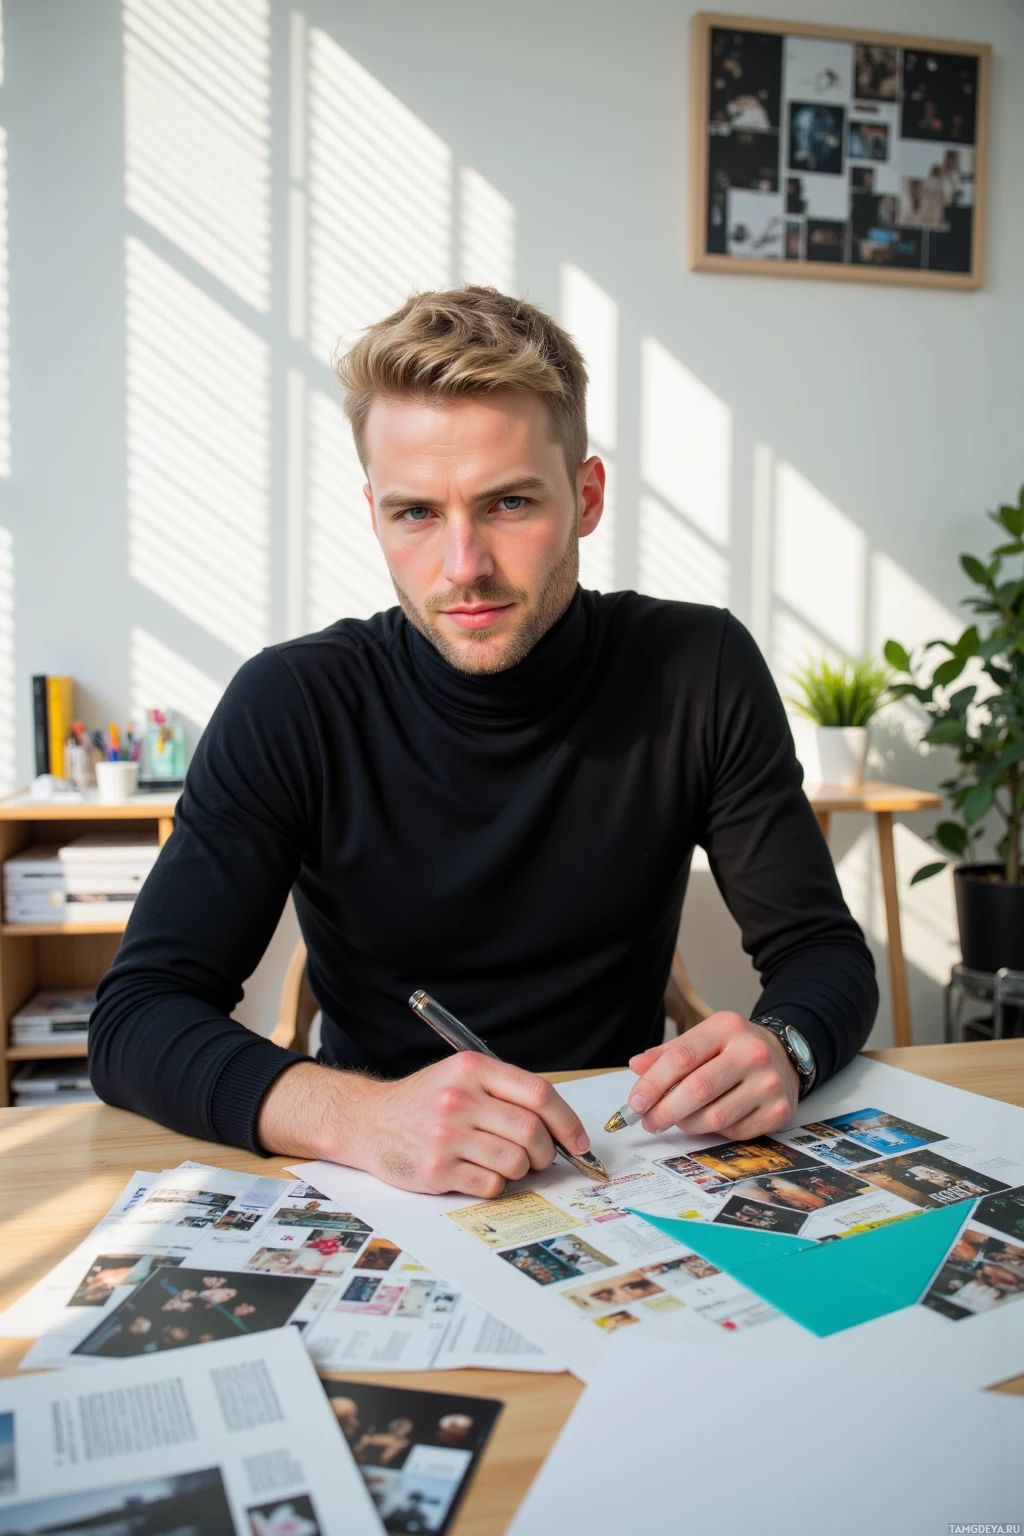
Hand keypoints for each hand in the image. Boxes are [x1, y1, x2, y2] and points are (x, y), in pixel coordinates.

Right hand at [256, 1054, 590, 1199]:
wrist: (367, 1121)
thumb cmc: (424, 1101)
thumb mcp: (461, 1077)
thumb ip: (506, 1092)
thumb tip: (560, 1128)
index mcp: (472, 1068)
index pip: (539, 1094)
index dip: (567, 1122)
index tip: (579, 1142)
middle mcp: (459, 1098)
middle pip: (531, 1132)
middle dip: (546, 1152)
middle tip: (540, 1158)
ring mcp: (446, 1135)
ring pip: (515, 1162)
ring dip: (519, 1170)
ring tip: (501, 1162)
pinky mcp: (435, 1170)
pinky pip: (490, 1185)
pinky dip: (494, 1185)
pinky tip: (476, 1172)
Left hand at [626, 1012, 799, 1140]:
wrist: (784, 1056)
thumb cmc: (734, 1049)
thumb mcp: (704, 1039)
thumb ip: (669, 1053)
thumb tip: (636, 1066)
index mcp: (727, 1027)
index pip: (681, 1057)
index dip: (652, 1083)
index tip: (635, 1102)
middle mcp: (752, 1052)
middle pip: (697, 1090)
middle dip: (664, 1111)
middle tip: (649, 1121)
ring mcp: (769, 1083)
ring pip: (714, 1117)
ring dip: (687, 1123)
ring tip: (679, 1119)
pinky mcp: (779, 1111)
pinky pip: (734, 1131)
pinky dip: (715, 1130)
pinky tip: (712, 1119)